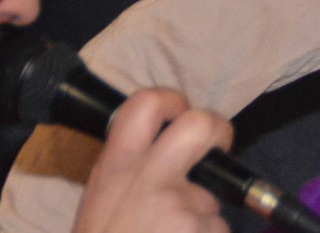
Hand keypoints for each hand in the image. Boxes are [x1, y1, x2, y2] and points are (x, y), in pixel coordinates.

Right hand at [73, 88, 232, 232]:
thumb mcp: (100, 204)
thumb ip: (130, 173)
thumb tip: (168, 151)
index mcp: (116, 167)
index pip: (146, 104)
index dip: (172, 99)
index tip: (180, 110)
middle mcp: (149, 178)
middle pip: (202, 125)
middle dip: (219, 131)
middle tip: (219, 145)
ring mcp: (180, 207)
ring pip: (213, 199)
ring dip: (202, 220)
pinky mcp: (202, 232)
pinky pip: (218, 231)